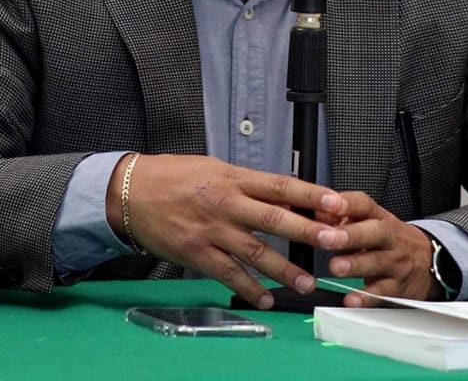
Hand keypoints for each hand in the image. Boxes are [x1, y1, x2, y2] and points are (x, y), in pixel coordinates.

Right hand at [106, 153, 350, 308]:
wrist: (131, 192)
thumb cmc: (175, 176)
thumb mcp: (216, 169)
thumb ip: (250, 185)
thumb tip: (284, 200)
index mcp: (234, 178)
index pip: (281, 185)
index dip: (311, 194)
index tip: (337, 202)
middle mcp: (226, 204)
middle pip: (274, 218)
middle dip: (307, 231)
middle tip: (334, 241)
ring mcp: (211, 231)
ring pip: (255, 252)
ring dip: (283, 270)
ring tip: (306, 283)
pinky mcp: (195, 254)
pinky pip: (227, 274)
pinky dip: (248, 288)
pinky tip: (264, 299)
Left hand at [323, 190, 439, 304]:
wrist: (429, 262)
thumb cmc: (390, 241)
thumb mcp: (373, 224)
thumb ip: (344, 218)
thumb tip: (314, 212)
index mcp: (380, 218)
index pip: (364, 204)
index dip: (346, 203)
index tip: (327, 204)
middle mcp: (390, 238)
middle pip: (374, 232)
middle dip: (350, 235)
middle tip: (326, 238)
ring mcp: (396, 263)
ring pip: (377, 262)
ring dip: (355, 265)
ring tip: (335, 267)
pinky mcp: (398, 288)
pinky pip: (382, 293)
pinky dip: (366, 298)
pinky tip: (351, 300)